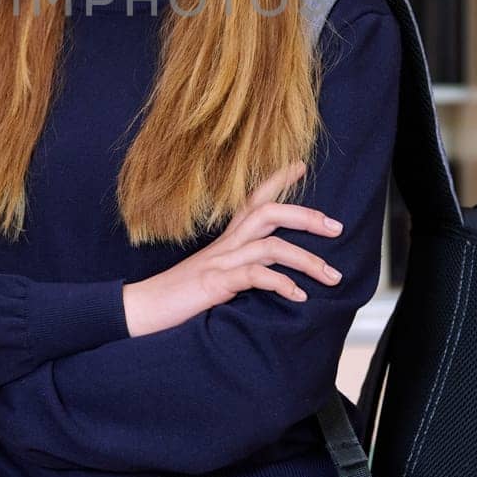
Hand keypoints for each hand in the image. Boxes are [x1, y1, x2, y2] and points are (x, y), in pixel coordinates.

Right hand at [121, 160, 343, 338]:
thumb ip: (238, 270)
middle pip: (268, 212)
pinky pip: (254, 275)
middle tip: (336, 226)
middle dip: (306, 215)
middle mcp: (224, 245)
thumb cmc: (177, 297)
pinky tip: (298, 297)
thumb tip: (267, 273)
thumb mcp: (213, 278)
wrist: (140, 310)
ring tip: (331, 276)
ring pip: (271, 246)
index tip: (301, 166)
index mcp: (225, 240)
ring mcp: (219, 262)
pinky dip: (281, 284)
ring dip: (306, 259)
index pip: (254, 201)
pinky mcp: (215, 283)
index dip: (277, 180)